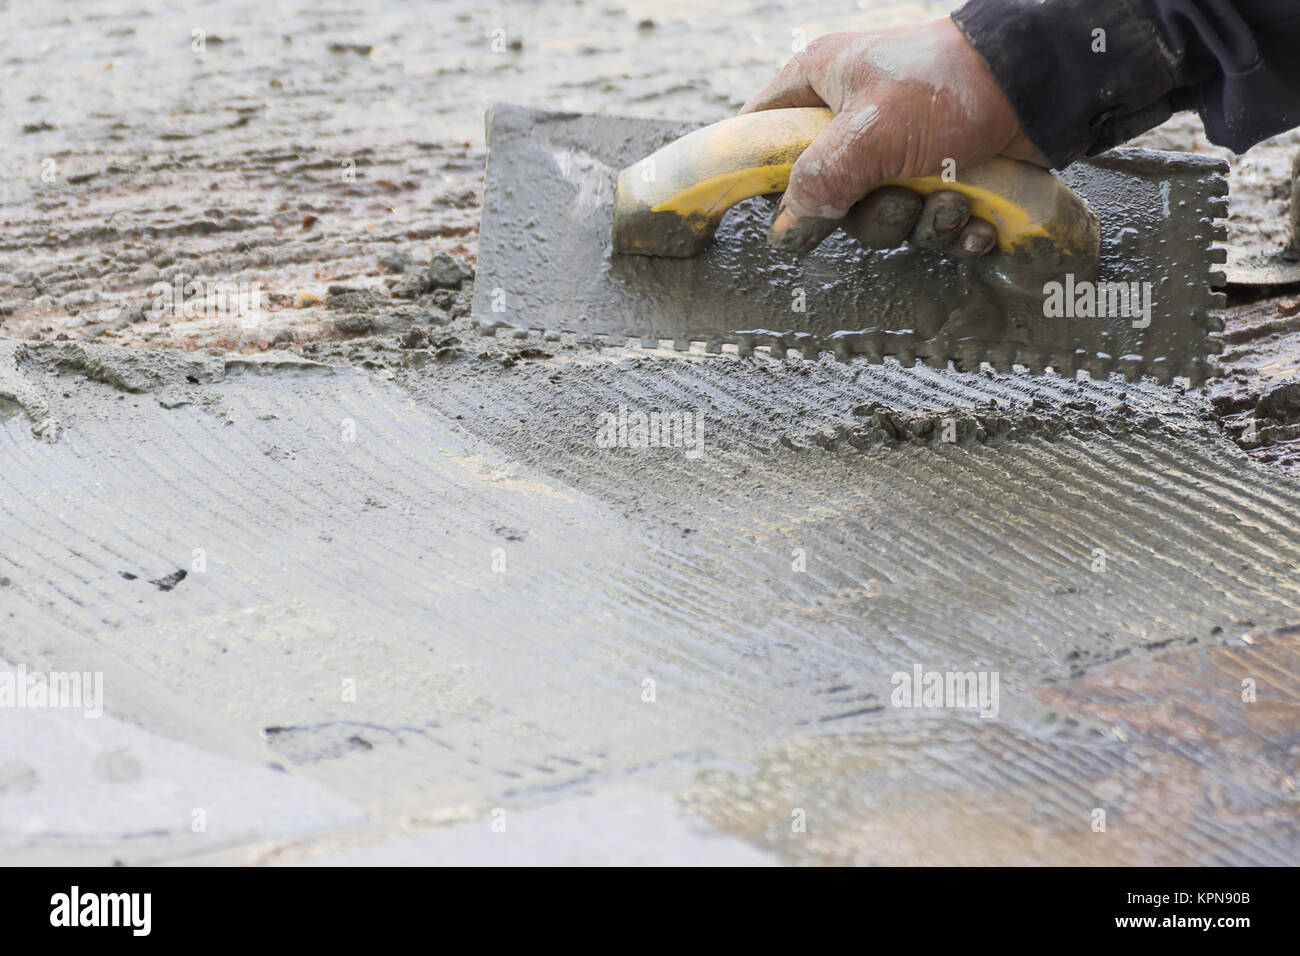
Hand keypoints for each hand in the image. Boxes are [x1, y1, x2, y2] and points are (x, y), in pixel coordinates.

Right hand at [741, 18, 1048, 255]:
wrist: (1041, 85)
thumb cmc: (946, 89)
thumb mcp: (868, 134)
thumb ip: (816, 181)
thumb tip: (783, 230)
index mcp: (822, 85)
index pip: (761, 128)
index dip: (760, 172)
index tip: (778, 207)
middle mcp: (854, 119)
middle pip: (827, 195)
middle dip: (869, 214)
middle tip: (898, 198)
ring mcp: (898, 150)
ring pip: (880, 217)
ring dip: (919, 223)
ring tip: (951, 201)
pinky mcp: (940, 174)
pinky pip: (926, 224)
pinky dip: (953, 230)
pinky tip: (976, 219)